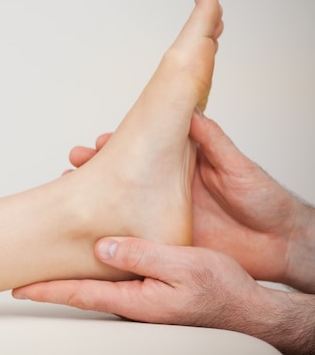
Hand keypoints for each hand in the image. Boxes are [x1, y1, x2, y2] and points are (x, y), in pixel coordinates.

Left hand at [13, 237, 314, 354]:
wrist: (244, 304)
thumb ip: (140, 256)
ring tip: (47, 250)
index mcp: (133, 299)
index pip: (78, 294)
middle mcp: (129, 298)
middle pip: (79, 288)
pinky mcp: (146, 284)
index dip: (46, 290)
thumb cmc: (219, 291)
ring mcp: (137, 293)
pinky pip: (110, 272)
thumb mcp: (182, 267)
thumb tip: (102, 247)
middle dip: (49, 279)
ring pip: (92, 278)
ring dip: (68, 267)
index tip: (19, 287)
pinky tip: (87, 248)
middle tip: (22, 268)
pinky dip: (91, 260)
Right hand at [61, 111, 307, 287]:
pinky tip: (96, 225)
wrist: (281, 244)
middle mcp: (169, 187)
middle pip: (127, 175)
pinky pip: (137, 230)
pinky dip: (114, 228)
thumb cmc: (265, 202)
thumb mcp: (238, 167)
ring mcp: (166, 212)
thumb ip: (213, 141)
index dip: (121, 144)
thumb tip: (191, 111)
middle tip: (75, 163)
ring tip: (75, 190)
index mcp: (184, 164)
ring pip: (126, 202)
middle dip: (98, 167)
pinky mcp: (170, 236)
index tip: (100, 141)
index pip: (145, 149)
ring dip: (101, 195)